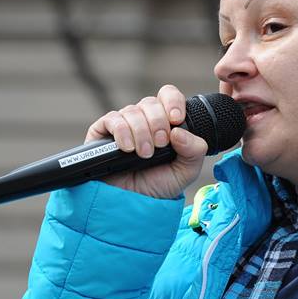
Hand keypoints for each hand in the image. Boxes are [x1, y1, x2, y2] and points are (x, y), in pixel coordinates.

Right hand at [84, 85, 207, 198]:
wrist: (133, 203)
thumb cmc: (158, 185)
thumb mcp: (186, 171)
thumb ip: (194, 150)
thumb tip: (179, 131)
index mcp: (165, 122)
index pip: (168, 95)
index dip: (173, 102)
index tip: (176, 119)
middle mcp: (144, 119)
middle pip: (151, 103)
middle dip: (158, 124)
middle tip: (160, 145)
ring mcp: (123, 124)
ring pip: (132, 111)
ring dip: (142, 132)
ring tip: (144, 154)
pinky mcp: (103, 131)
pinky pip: (112, 119)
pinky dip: (122, 132)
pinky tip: (127, 148)